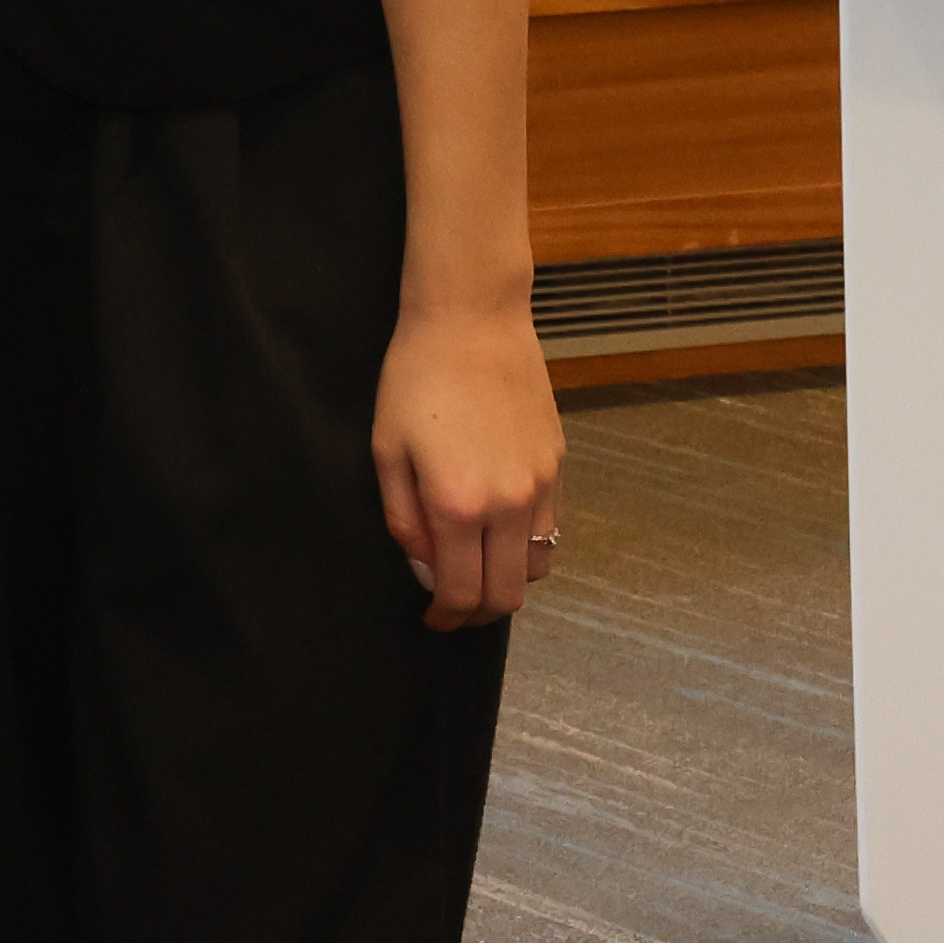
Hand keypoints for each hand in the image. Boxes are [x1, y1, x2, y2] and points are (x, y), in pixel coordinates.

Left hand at [375, 297, 563, 628]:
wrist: (471, 321)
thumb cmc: (415, 379)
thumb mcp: (386, 449)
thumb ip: (405, 519)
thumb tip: (424, 568)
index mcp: (459, 506)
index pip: (462, 592)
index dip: (446, 617)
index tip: (432, 621)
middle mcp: (510, 505)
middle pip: (508, 594)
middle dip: (478, 612)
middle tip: (452, 608)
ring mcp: (541, 486)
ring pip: (539, 568)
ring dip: (508, 582)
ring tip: (476, 570)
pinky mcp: (557, 465)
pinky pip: (550, 530)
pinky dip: (527, 547)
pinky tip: (498, 532)